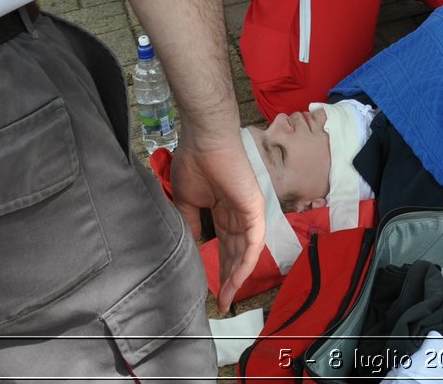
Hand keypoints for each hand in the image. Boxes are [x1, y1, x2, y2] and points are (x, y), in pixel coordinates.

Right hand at [167, 135, 266, 312]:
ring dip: (236, 277)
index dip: (219, 265)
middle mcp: (238, 214)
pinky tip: (235, 282)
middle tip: (221, 301)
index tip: (211, 287)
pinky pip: (252, 243)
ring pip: (245, 253)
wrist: (206, 141)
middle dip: (228, 278)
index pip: (225, 244)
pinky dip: (245, 264)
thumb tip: (193, 243)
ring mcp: (248, 213)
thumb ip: (192, 222)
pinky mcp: (254, 211)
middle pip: (236, 252)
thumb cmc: (195, 163)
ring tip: (227, 299)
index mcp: (224, 210)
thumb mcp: (187, 200)